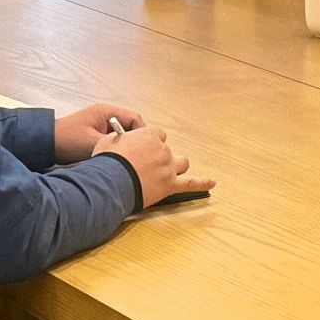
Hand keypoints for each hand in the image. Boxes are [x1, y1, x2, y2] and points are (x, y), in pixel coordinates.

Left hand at [54, 103, 144, 162]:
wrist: (44, 143)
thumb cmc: (65, 139)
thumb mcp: (91, 143)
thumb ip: (112, 146)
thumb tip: (130, 153)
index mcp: (107, 112)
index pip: (135, 119)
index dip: (142, 133)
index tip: (144, 148)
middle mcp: (106, 116)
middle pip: (131, 127)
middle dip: (134, 141)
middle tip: (136, 155)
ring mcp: (101, 125)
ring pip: (123, 135)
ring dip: (124, 146)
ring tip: (124, 158)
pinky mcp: (97, 135)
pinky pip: (114, 140)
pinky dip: (116, 149)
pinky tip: (113, 159)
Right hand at [93, 122, 215, 207]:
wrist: (111, 181)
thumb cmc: (108, 161)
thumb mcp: (108, 142)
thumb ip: (119, 140)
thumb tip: (118, 141)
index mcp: (149, 136)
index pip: (158, 135)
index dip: (151, 143)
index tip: (144, 149)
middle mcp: (162, 149)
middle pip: (168, 150)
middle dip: (159, 157)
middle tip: (146, 166)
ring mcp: (169, 167)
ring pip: (182, 163)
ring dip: (177, 167)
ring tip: (170, 172)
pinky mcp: (170, 185)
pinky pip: (192, 184)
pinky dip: (203, 183)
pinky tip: (212, 183)